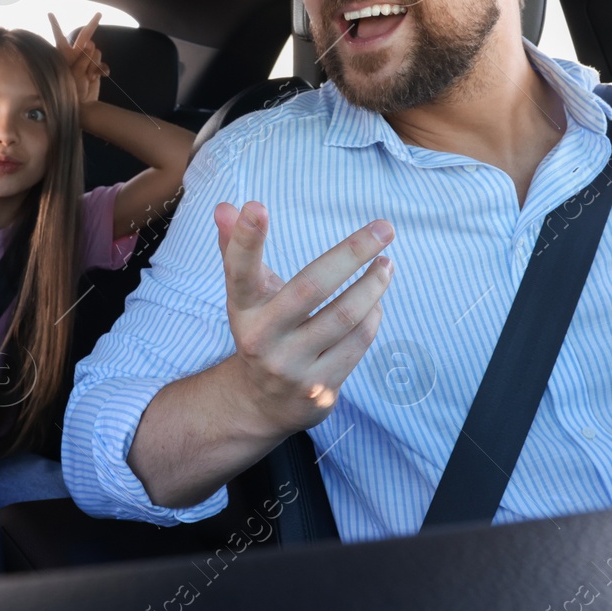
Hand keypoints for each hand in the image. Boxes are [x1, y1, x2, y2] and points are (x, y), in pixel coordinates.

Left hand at [49, 11, 107, 105]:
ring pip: (96, 51)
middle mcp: (76, 55)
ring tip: (90, 76)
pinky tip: (101, 76)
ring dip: (95, 62)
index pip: (59, 36)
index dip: (55, 24)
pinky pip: (102, 64)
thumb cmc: (70, 90)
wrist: (80, 106)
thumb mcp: (73, 72)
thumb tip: (92, 44)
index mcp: (65, 53)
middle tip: (99, 14)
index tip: (49, 13)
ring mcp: (87, 62)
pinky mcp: (95, 70)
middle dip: (92, 25)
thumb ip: (83, 57)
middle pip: (84, 36)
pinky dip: (103, 69)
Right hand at [213, 201, 393, 435]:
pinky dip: (373, 315)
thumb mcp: (247, 295)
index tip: (256, 206)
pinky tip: (376, 302)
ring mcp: (292, 367)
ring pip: (346, 316)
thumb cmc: (263, 330)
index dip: (245, 240)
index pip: (240, 271)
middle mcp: (262, 340)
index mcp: (242, 310)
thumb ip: (237, 250)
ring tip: (386, 264)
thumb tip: (226, 206)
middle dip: (352, 253)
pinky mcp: (320, 388)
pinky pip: (358, 342)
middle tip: (385, 228)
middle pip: (311, 287)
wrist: (263, 404)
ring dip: (374, 285)